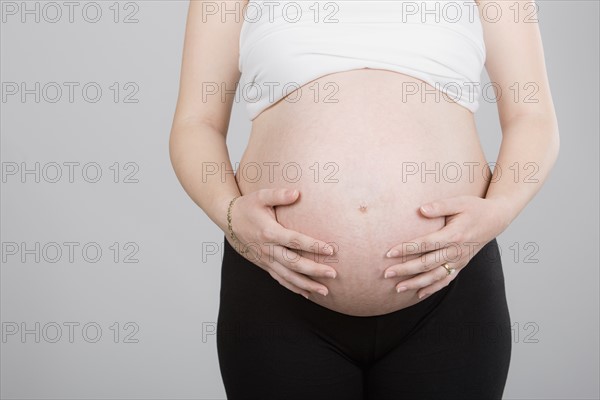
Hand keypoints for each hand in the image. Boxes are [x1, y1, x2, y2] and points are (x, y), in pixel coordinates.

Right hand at [227, 188, 337, 298]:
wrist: (229, 221)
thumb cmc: (247, 206)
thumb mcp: (261, 196)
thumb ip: (279, 195)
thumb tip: (297, 193)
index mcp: (269, 232)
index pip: (295, 241)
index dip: (313, 246)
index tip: (330, 250)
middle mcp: (268, 249)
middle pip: (294, 263)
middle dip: (314, 270)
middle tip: (333, 274)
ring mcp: (266, 259)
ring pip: (288, 276)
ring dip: (307, 285)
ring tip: (325, 291)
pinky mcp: (264, 265)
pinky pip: (280, 279)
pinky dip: (293, 287)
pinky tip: (307, 293)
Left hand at [382, 195, 509, 298]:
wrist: (495, 219)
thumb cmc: (474, 208)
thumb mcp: (459, 202)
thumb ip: (440, 206)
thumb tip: (421, 210)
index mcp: (454, 235)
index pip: (425, 244)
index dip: (406, 249)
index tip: (389, 253)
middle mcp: (456, 251)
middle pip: (426, 264)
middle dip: (405, 270)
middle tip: (386, 274)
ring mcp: (459, 261)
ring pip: (434, 276)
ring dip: (415, 283)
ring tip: (397, 288)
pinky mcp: (461, 265)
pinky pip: (445, 280)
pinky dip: (432, 288)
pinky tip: (419, 294)